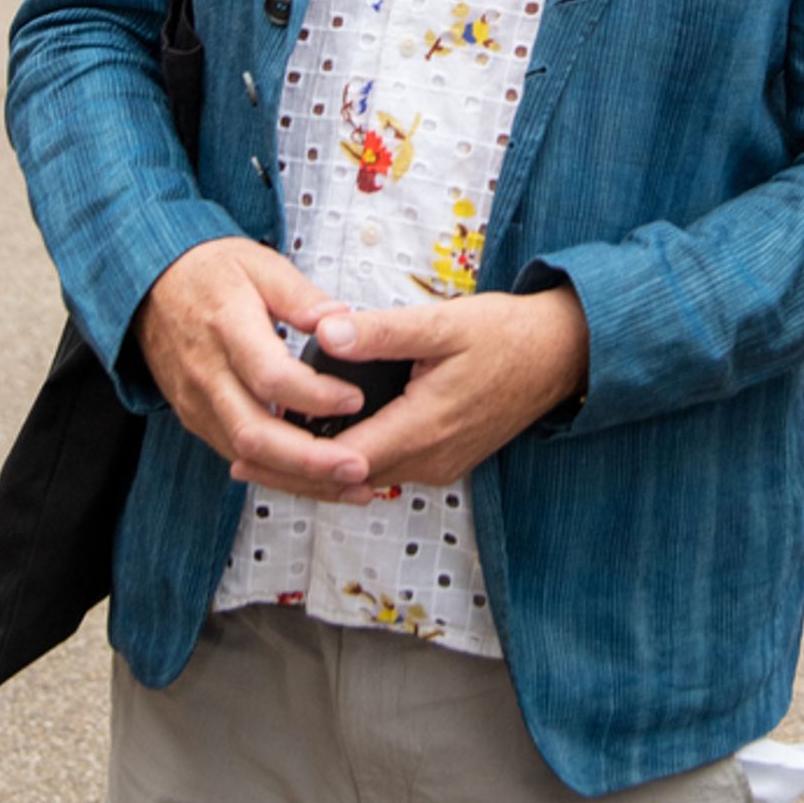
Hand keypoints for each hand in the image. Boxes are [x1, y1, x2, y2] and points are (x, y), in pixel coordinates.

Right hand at [135, 236, 372, 492]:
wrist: (152, 283)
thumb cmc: (210, 271)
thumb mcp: (261, 264)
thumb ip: (302, 296)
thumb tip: (341, 320)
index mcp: (227, 327)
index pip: (270, 377)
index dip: (315, 396)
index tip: (354, 399)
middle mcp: (207, 372)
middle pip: (255, 433)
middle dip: (309, 461)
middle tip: (356, 467)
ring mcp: (197, 400)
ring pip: (245, 455)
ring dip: (296, 476)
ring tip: (345, 482)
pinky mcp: (195, 416)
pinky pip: (236, 452)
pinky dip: (275, 469)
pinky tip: (312, 473)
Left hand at [227, 288, 590, 505]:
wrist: (562, 354)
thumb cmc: (507, 333)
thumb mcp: (444, 323)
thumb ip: (383, 331)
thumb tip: (328, 334)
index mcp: (425, 427)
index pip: (343, 461)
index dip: (292, 460)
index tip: (247, 453)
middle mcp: (430, 458)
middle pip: (348, 479)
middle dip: (294, 472)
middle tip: (241, 461)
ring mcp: (441, 463)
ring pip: (366, 477)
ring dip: (321, 469)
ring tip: (270, 453)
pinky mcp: (447, 457)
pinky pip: (388, 468)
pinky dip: (350, 462)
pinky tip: (326, 442)